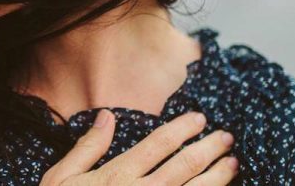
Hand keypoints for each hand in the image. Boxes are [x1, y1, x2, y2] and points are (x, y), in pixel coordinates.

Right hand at [40, 110, 238, 184]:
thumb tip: (106, 116)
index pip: (158, 144)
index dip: (182, 128)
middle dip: (210, 148)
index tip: (200, 118)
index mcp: (117, 176)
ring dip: (218, 176)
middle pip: (185, 165)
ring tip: (233, 164)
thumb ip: (87, 148)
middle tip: (226, 137)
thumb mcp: (61, 178)